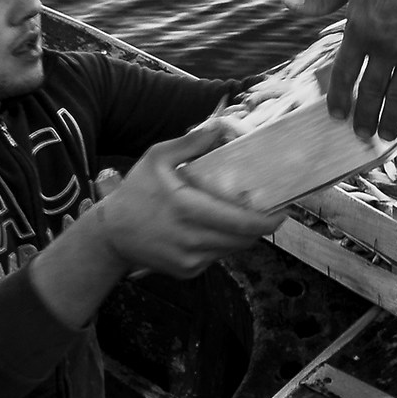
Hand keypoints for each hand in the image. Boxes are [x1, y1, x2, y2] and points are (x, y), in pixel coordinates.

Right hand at [90, 121, 278, 278]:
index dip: (268, 221)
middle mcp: (191, 239)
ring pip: (233, 249)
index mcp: (187, 209)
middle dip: (261, 226)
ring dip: (242, 235)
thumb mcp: (157, 158)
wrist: (111, 235)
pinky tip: (214, 229)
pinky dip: (222, 244)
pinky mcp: (187, 272)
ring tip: (243, 216)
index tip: (284, 210)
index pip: (241, 223)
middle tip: (271, 211)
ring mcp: (190, 260)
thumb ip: (191, 142)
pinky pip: (217, 257)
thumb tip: (220, 125)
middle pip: (244, 239)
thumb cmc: (136, 191)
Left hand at [299, 0, 396, 138]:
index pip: (344, 75)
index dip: (339, 98)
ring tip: (386, 137)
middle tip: (360, 135)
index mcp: (360, 30)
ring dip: (391, 119)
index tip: (337, 115)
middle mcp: (386, 47)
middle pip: (372, 91)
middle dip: (365, 117)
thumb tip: (286, 2)